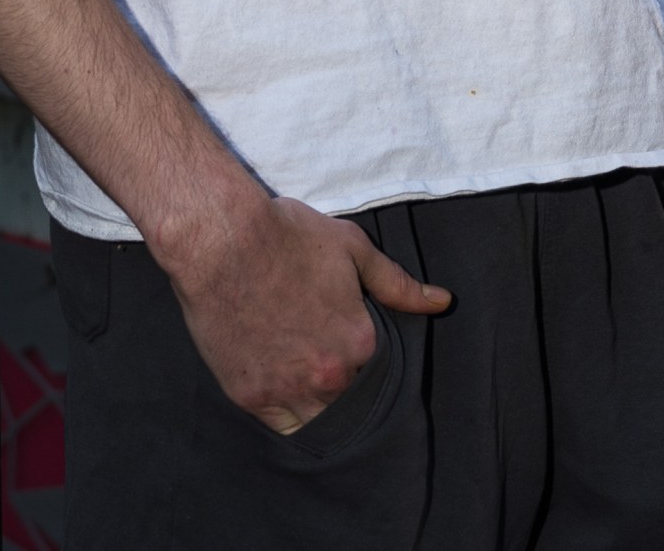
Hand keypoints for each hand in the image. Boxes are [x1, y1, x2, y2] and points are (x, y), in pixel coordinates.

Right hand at [157, 193, 451, 432]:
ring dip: (321, 409)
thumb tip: (443, 302)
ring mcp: (288, 390)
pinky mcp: (251, 397)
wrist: (221, 240)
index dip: (367, 358)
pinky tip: (287, 396)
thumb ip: (397, 284)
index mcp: (360, 341)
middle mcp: (329, 376)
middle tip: (326, 360)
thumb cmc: (286, 236)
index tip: (352, 344)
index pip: (380, 371)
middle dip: (346, 387)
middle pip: (351, 401)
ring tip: (310, 382)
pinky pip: (282, 427)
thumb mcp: (352, 248)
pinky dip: (289, 417)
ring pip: (319, 420)